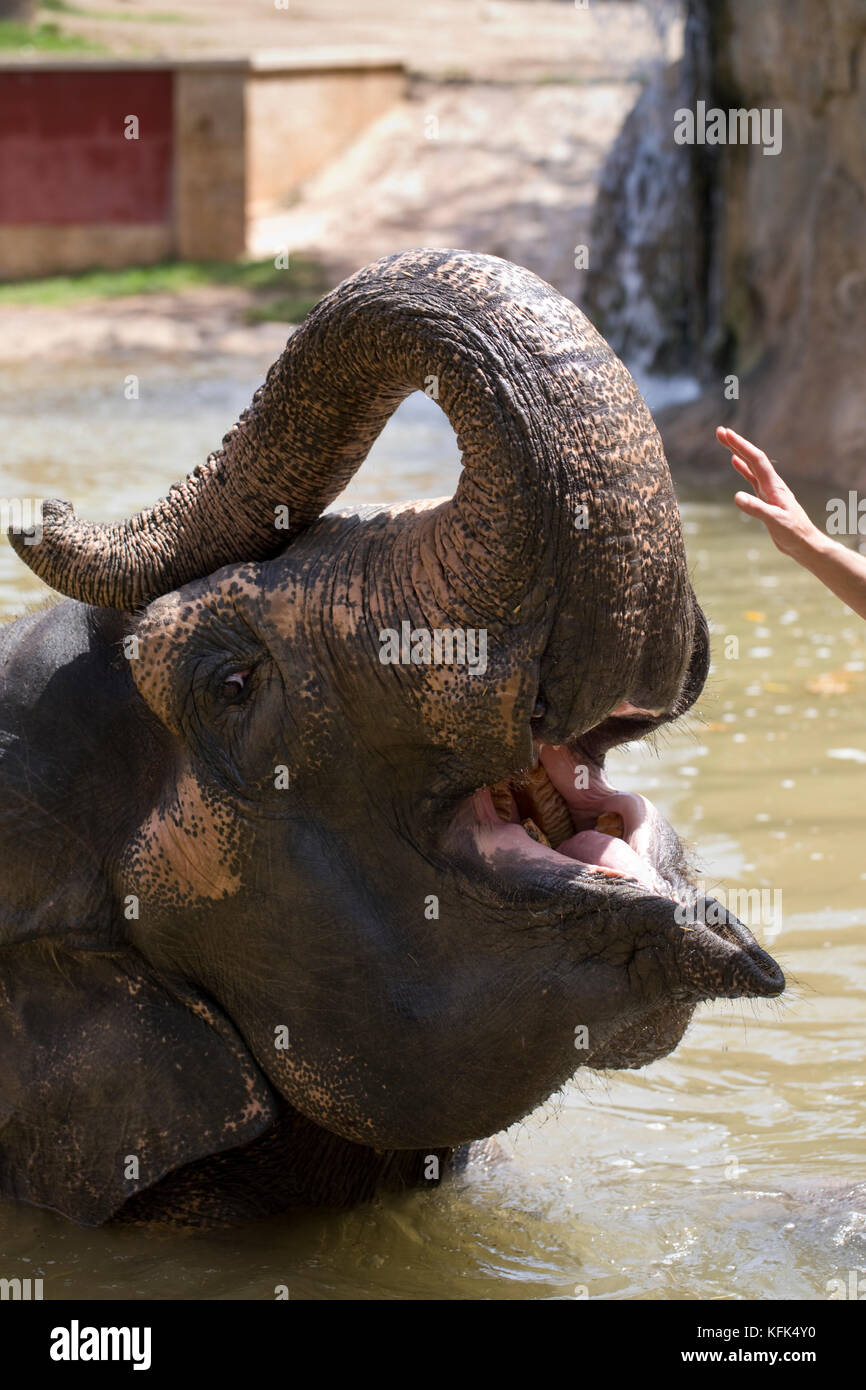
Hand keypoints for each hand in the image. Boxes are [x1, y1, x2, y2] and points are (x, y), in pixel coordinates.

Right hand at [715, 426, 822, 560]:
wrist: (805, 544)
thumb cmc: (794, 533)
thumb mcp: (775, 522)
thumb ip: (756, 508)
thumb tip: (736, 496)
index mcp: (774, 486)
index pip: (756, 460)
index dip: (741, 445)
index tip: (726, 433)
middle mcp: (771, 484)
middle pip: (752, 458)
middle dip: (736, 443)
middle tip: (719, 431)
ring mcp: (768, 490)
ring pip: (751, 466)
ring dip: (738, 452)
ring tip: (724, 440)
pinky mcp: (766, 498)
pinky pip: (752, 478)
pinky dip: (742, 468)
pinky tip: (734, 462)